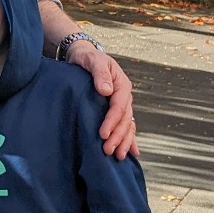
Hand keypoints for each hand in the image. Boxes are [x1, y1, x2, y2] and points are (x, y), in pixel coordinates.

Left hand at [65, 41, 137, 158]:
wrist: (84, 56)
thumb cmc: (88, 58)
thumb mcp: (93, 60)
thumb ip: (99, 73)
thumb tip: (106, 90)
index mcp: (121, 85)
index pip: (119, 106)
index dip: (112, 121)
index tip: (102, 133)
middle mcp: (124, 96)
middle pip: (125, 120)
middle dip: (118, 137)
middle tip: (107, 151)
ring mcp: (121, 104)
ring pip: (127, 126)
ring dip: (123, 141)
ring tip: (117, 156)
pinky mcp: (114, 109)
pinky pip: (125, 126)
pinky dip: (128, 139)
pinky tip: (130, 152)